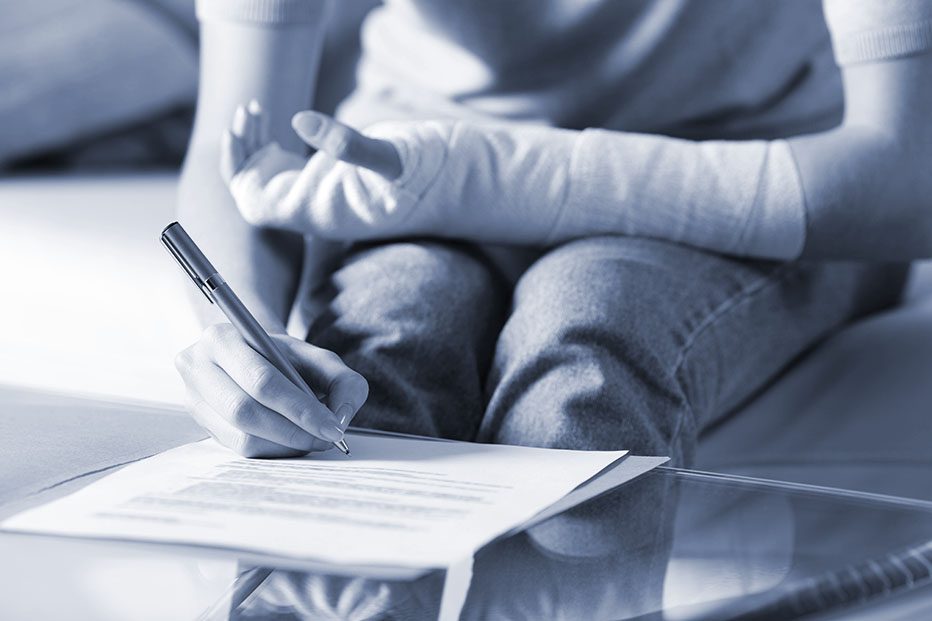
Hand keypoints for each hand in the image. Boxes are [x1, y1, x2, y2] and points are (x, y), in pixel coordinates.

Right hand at [175, 323, 367, 457]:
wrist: (250, 357)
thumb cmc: (285, 358)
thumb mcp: (318, 358)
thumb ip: (343, 381)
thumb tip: (341, 417)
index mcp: (222, 338)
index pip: (262, 381)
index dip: (300, 408)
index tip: (333, 428)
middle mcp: (196, 366)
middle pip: (245, 411)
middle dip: (294, 431)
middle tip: (326, 438)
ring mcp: (192, 398)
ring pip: (241, 437)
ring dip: (285, 445)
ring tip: (313, 438)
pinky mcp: (199, 425)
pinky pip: (239, 449)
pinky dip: (273, 449)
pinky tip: (292, 441)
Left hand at [220, 102, 407, 234]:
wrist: (450, 187)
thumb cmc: (423, 178)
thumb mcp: (390, 157)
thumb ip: (347, 144)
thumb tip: (299, 120)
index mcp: (321, 212)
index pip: (257, 206)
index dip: (238, 173)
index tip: (236, 133)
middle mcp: (314, 209)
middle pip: (253, 191)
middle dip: (240, 152)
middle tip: (249, 110)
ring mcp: (318, 195)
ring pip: (266, 178)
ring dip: (252, 144)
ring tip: (254, 108)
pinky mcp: (326, 181)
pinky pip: (283, 170)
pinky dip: (268, 145)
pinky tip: (272, 118)